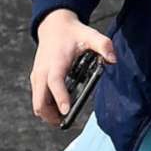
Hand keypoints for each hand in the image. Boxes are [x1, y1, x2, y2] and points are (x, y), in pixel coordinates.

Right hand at [29, 10, 113, 127]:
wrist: (54, 26)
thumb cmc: (73, 33)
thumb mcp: (90, 35)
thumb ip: (103, 45)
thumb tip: (113, 60)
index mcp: (55, 63)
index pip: (55, 83)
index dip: (60, 98)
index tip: (66, 111)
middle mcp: (42, 72)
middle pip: (40, 100)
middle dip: (51, 114)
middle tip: (66, 123)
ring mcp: (37, 77)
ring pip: (37, 103)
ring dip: (47, 113)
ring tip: (63, 120)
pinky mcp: (36, 79)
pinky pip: (38, 98)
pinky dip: (46, 106)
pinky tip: (59, 110)